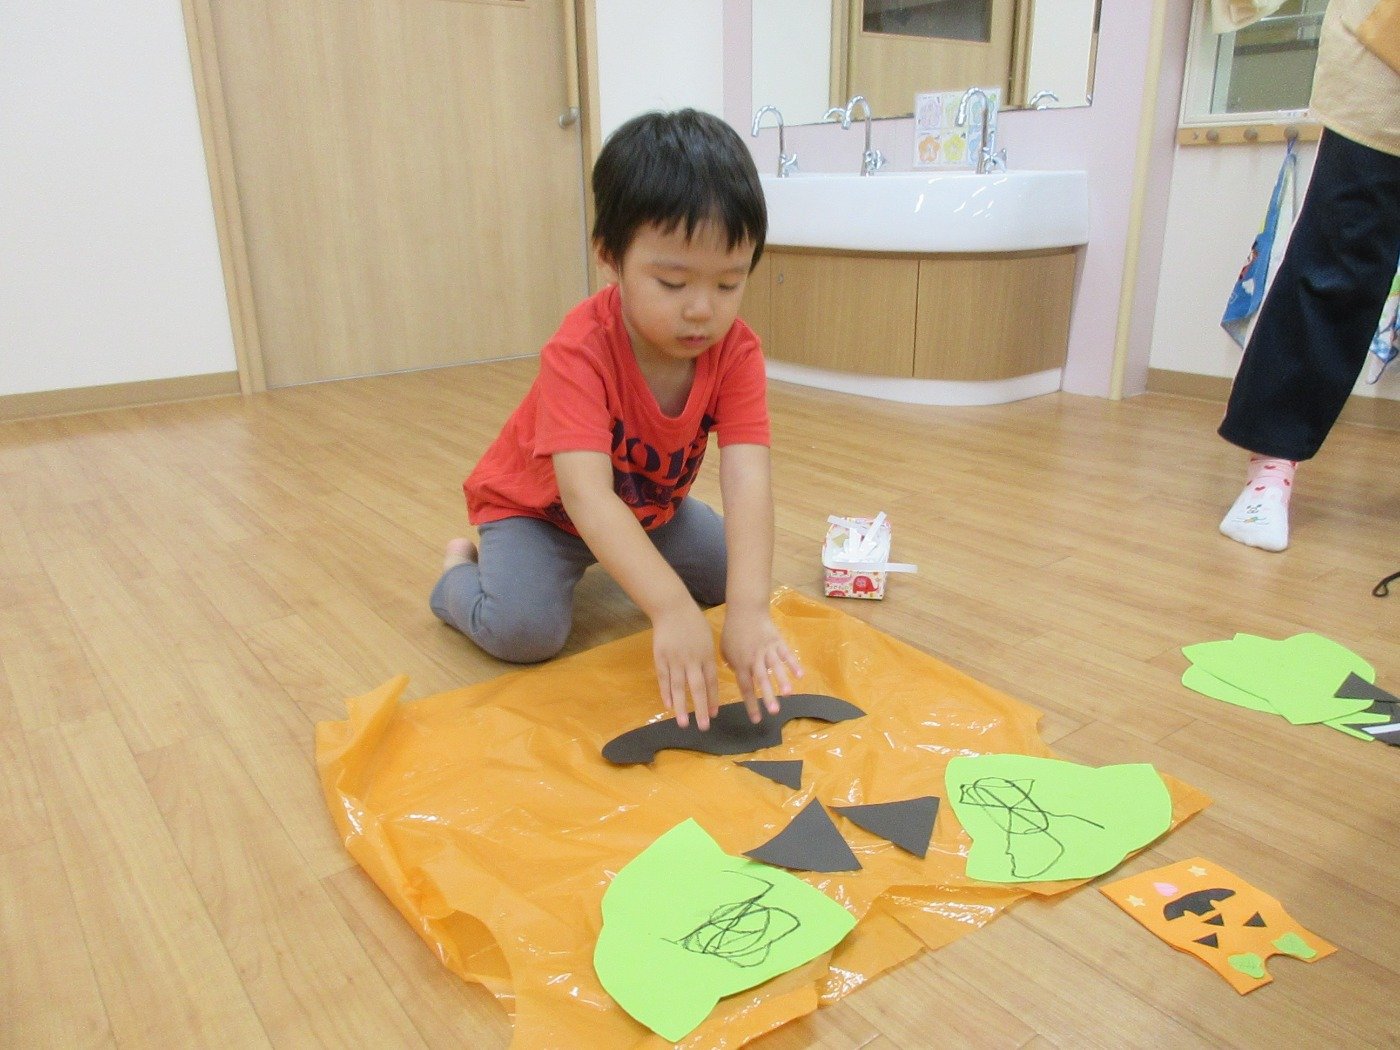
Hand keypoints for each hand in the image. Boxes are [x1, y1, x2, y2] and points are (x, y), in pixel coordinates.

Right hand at [652, 601, 718, 729]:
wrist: (672, 608)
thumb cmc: (693, 622)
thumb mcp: (707, 639)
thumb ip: (707, 659)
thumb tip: (709, 677)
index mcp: (706, 655)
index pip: (711, 682)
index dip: (713, 699)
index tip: (714, 714)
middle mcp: (692, 660)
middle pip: (697, 688)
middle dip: (701, 709)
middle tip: (704, 727)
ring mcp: (675, 660)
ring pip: (679, 687)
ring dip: (681, 707)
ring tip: (683, 723)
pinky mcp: (661, 658)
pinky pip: (664, 679)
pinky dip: (666, 693)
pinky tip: (668, 706)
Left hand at [721, 609, 803, 723]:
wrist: (745, 610)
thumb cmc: (733, 631)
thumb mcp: (724, 650)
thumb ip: (731, 664)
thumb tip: (736, 675)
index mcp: (740, 663)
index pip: (745, 687)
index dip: (751, 704)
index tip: (757, 719)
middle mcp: (754, 659)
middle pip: (761, 680)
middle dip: (768, 696)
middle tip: (774, 711)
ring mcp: (767, 650)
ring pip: (775, 667)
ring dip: (782, 681)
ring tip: (789, 695)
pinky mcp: (777, 641)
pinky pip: (786, 654)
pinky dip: (793, 664)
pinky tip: (800, 675)